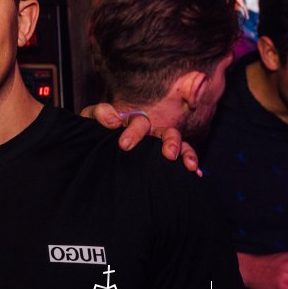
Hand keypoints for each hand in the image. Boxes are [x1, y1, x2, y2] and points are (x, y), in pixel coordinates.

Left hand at [81, 104, 199, 172]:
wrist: (92, 151)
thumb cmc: (93, 133)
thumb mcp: (90, 121)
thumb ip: (99, 114)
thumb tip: (113, 119)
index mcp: (132, 122)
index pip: (139, 122)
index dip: (134, 132)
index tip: (124, 145)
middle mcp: (149, 133)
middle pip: (165, 132)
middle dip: (169, 142)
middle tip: (168, 155)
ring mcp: (156, 146)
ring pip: (178, 145)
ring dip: (185, 152)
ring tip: (189, 165)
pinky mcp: (161, 160)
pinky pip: (181, 159)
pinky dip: (191, 163)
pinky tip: (197, 174)